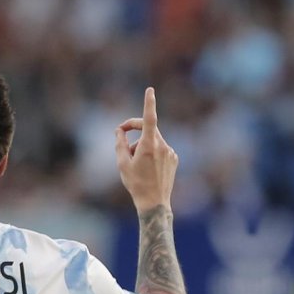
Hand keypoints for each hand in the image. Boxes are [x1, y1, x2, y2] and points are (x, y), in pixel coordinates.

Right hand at [115, 87, 177, 212]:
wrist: (154, 202)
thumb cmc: (135, 183)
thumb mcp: (122, 163)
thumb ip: (119, 143)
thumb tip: (120, 131)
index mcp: (149, 145)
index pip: (149, 119)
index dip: (149, 103)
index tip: (150, 90)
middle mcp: (162, 146)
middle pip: (148, 129)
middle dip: (134, 133)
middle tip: (121, 139)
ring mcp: (170, 152)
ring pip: (153, 140)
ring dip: (142, 146)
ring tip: (136, 164)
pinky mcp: (174, 158)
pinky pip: (160, 149)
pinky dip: (151, 153)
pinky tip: (148, 169)